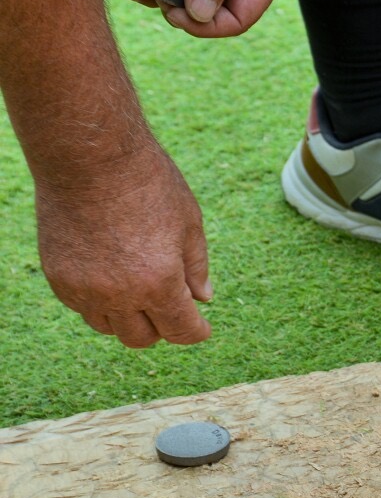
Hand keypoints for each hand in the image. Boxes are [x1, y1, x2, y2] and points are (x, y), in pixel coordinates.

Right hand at [34, 144, 212, 347]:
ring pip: (108, 328)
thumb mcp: (188, 222)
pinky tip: (112, 276)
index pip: (180, 331)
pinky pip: (82, 307)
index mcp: (158, 282)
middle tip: (172, 305)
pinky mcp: (58, 278)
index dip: (196, 331)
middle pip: (141, 338)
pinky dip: (101, 302)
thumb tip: (203, 298)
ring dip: (128, 317)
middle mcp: (118, 294)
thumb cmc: (147, 184)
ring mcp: (83, 289)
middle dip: (162, 327)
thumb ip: (196, 267)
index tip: (201, 326)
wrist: (90, 159)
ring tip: (140, 288)